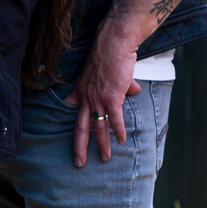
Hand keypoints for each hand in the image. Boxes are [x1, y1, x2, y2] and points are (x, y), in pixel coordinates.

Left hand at [71, 45, 142, 167]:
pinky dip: (118, 131)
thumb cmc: (112, 55)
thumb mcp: (109, 73)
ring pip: (98, 128)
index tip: (73, 135)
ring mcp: (97, 99)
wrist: (114, 44)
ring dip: (102, 144)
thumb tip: (133, 91)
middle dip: (79, 147)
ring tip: (105, 158)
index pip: (73, 110)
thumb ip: (121, 85)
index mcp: (81, 90)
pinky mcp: (111, 98)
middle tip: (78, 163)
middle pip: (80, 127)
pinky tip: (121, 141)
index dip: (74, 123)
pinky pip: (114, 120)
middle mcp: (86, 97)